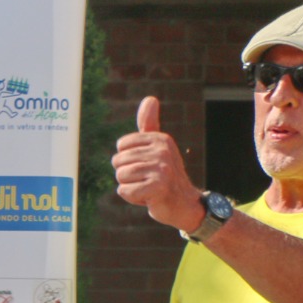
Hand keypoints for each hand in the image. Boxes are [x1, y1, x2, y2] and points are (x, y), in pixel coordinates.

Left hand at [112, 96, 205, 232]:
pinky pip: (124, 191)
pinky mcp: (157, 187)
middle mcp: (162, 150)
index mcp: (160, 139)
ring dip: (129, 186)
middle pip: (118, 162)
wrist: (183, 204)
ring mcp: (161, 168)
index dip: (127, 160)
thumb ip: (149, 125)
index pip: (121, 146)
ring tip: (147, 187)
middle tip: (146, 179)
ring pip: (121, 176)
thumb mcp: (157, 147)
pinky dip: (131, 197)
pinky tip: (147, 197)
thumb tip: (150, 98)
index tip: (145, 166)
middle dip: (127, 175)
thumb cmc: (164, 175)